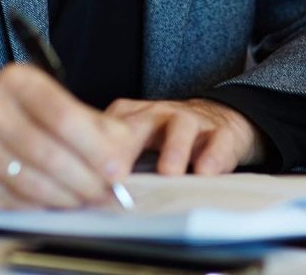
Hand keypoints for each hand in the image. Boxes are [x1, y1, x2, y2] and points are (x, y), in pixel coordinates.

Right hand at [0, 63, 140, 208]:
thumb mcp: (46, 101)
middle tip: (109, 191)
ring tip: (89, 198)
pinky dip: (44, 206)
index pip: (63, 116)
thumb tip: (124, 149)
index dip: (96, 146)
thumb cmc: (13, 116)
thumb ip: (88, 122)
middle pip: (51, 153)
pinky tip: (58, 202)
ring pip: (35, 182)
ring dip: (69, 196)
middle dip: (87, 178)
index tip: (118, 167)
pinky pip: (17, 201)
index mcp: (15, 80)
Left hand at [105, 97, 266, 175]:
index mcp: (134, 117)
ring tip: (169, 173)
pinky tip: (206, 173)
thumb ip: (117, 159)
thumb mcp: (140, 141)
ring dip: (174, 149)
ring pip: (181, 127)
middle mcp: (160, 114)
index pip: (111, 129)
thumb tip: (85, 192)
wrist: (219, 118)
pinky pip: (217, 141)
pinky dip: (212, 156)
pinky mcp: (220, 132)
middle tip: (119, 174)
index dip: (99, 151)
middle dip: (128, 147)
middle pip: (140, 124)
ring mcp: (191, 120)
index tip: (89, 174)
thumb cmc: (169, 137)